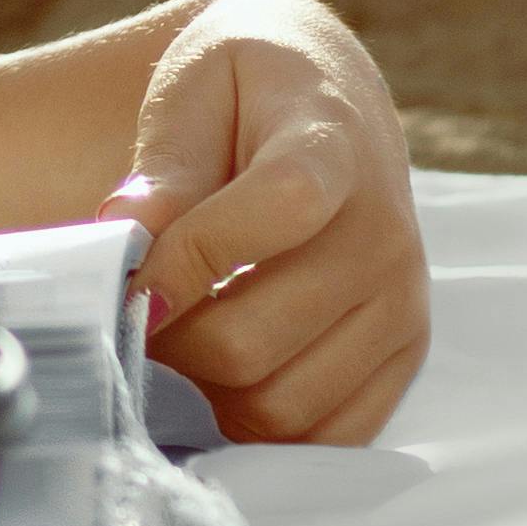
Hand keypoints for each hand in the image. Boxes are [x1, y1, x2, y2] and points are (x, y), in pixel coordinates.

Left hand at [101, 0, 426, 446]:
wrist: (327, 97)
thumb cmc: (245, 91)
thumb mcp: (193, 89)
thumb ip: (164, 166)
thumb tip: (121, 235)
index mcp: (333, 148)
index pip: (276, 213)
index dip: (188, 260)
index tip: (126, 276)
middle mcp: (385, 235)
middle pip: (255, 340)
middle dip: (169, 339)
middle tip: (131, 314)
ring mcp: (402, 305)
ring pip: (280, 405)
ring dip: (205, 389)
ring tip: (174, 337)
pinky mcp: (405, 355)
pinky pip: (323, 436)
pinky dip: (258, 422)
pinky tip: (223, 373)